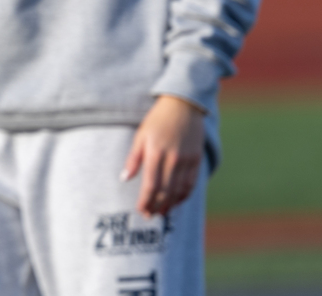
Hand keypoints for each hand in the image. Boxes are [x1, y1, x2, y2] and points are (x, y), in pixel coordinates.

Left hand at [121, 94, 205, 215]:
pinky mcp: (197, 160)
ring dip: (170, 204)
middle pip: (165, 191)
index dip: (145, 200)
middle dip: (156, 206)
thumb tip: (124, 179)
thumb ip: (133, 159)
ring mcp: (187, 160)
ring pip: (179, 190)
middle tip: (149, 216)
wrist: (183, 106)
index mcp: (155, 152)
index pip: (151, 184)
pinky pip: (192, 183)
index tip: (140, 210)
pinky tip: (176, 202)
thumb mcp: (140, 135)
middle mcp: (173, 158)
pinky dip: (184, 195)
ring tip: (161, 213)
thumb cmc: (157, 120)